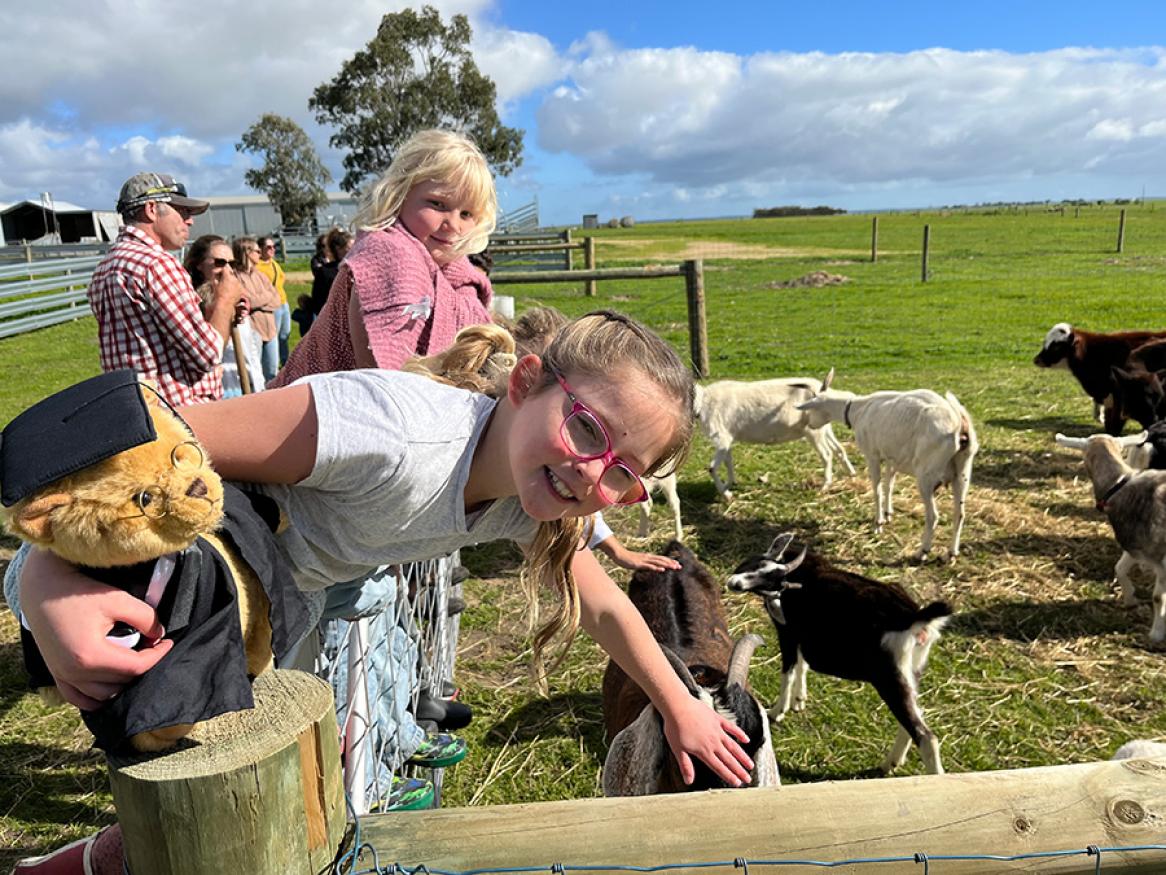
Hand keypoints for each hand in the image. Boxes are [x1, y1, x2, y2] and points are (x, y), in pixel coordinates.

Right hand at [19, 549, 172, 710]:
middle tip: (151, 647)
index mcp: (91, 656)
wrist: (43, 589)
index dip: (158, 655)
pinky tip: (110, 684)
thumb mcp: (118, 599)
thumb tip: (159, 635)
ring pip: (102, 695)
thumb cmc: (80, 592)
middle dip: (141, 667)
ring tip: (133, 661)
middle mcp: (75, 672)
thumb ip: (145, 617)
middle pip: (121, 683)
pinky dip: (97, 697)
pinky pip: (79, 699)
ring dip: (122, 683)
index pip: (136, 667)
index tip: (168, 642)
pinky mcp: (56, 673)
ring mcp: (63, 676)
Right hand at [211, 268, 245, 309]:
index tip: (215, 273)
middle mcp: (235, 280)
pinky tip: (229, 290)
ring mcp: (239, 285)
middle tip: (219, 279)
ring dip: (229, 281)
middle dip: (224, 276)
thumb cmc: (219, 295)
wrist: (225, 304)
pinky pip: (237, 285)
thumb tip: (215, 273)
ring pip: (234, 279)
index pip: (224, 268)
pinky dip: (233, 286)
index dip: (218, 270)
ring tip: (224, 286)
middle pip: (229, 274)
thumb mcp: (214, 284)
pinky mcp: (241, 290)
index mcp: (228, 277)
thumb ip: (215, 276)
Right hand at [610, 547, 681, 572]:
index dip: (669, 561)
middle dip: (671, 563)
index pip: (661, 559)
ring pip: (658, 562)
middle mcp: (648, 557)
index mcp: (648, 557)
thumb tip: (650, 566)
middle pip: (662, 560)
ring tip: (674, 567)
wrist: (618, 554)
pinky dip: (656, 568)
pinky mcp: (639, 564)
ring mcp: (644, 560)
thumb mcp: (638, 561)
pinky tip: (661, 570)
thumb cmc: (627, 559)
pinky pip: (649, 566)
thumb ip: (645, 564)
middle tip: (680, 566)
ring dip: (666, 565)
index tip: (677, 564)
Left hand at [662, 694, 753, 786]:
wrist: (677, 706)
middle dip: (739, 770)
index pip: (719, 767)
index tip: (738, 784)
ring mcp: (717, 730)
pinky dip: (740, 734)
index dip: (729, 776)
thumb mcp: (677, 749)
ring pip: (733, 746)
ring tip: (751, 765)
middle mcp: (713, 742)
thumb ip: (685, 765)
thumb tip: (688, 781)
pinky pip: (731, 728)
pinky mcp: (717, 719)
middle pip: (729, 759)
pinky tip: (746, 739)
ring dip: (742, 756)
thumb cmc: (675, 727)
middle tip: (748, 779)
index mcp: (704, 751)